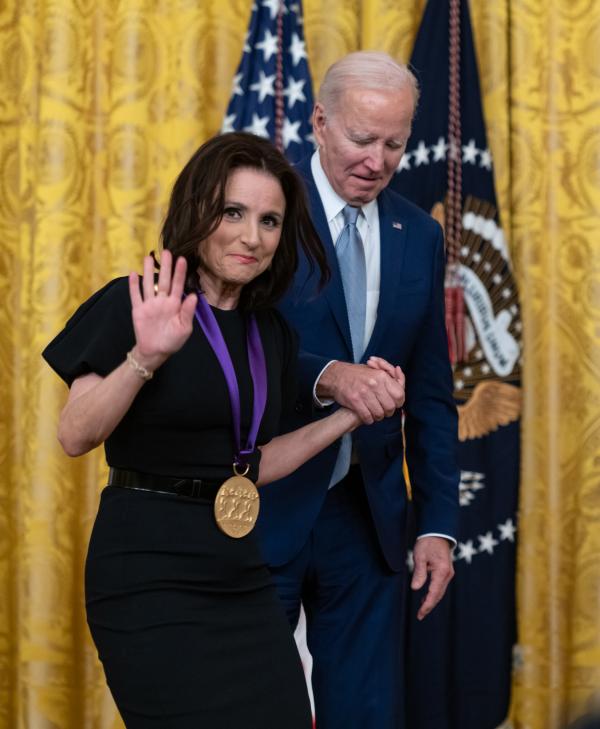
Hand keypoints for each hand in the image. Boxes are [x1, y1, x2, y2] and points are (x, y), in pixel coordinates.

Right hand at [128, 250, 197, 371]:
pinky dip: (133, 285)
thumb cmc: (173, 341)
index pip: (178, 285)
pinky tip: (133, 273)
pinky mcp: (138, 310)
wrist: (155, 352)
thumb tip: (194, 296)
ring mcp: (149, 304)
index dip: (180, 273)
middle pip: (164, 280)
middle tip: (166, 251)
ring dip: (148, 272)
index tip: (182, 259)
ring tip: (148, 257)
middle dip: (165, 267)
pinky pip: (135, 295)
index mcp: (175, 305)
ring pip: (149, 284)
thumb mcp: (184, 329)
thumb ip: (187, 312)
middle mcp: (162, 301)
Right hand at [317, 360, 404, 423]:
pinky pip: (367, 417)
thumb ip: (389, 377)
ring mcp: (364, 393)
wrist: (337, 375)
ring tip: (374, 414)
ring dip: (377, 417)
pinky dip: (368, 420)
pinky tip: (366, 416)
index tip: (394, 404)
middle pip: (390, 407)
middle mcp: (374, 384)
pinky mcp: (355, 401)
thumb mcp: (375, 370)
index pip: (399, 395)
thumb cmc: (357, 374)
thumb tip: (401, 384)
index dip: (398, 403)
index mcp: (381, 376)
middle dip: (388, 412)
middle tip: (383, 411)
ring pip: (379, 414)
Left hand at [411, 536, 453, 619]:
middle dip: (429, 606)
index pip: (434, 593)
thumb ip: (418, 573)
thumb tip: (415, 589)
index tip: (420, 613)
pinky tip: (426, 597)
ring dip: (431, 601)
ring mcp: (448, 574)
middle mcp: (447, 574)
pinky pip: (440, 586)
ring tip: (421, 609)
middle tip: (420, 616)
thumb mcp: (419, 556)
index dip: (427, 605)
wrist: (437, 533)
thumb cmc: (427, 543)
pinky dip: (434, 594)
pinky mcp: (446, 572)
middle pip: (438, 595)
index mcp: (441, 571)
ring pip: (440, 592)